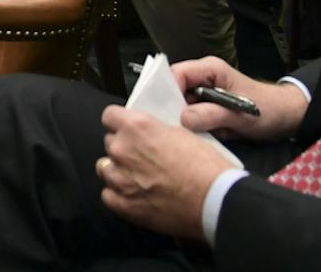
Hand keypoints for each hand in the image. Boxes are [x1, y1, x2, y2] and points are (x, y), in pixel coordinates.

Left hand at [96, 106, 235, 241]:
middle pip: (109, 142)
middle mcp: (122, 149)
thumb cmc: (206, 167)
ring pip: (105, 168)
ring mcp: (119, 177)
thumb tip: (148, 133)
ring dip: (119, 171)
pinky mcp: (122, 204)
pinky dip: (120, 195)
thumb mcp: (182, 133)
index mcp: (136, 126)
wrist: (215, 201)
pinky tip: (137, 195)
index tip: (126, 129)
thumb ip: (155, 130)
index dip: (119, 123)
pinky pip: (108, 194)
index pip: (109, 116)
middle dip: (124, 148)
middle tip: (143, 158)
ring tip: (140, 178)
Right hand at [172, 57, 308, 141]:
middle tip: (175, 129)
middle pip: (174, 91)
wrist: (285, 118)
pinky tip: (205, 137)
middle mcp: (202, 80)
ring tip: (195, 134)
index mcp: (209, 69)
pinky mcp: (206, 110)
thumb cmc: (267, 109)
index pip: (176, 74)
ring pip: (181, 108)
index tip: (166, 113)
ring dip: (186, 123)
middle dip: (174, 111)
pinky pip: (191, 119)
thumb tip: (183, 119)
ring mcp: (203, 95)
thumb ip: (211, 114)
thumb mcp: (240, 113)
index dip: (167, 91)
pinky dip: (196, 130)